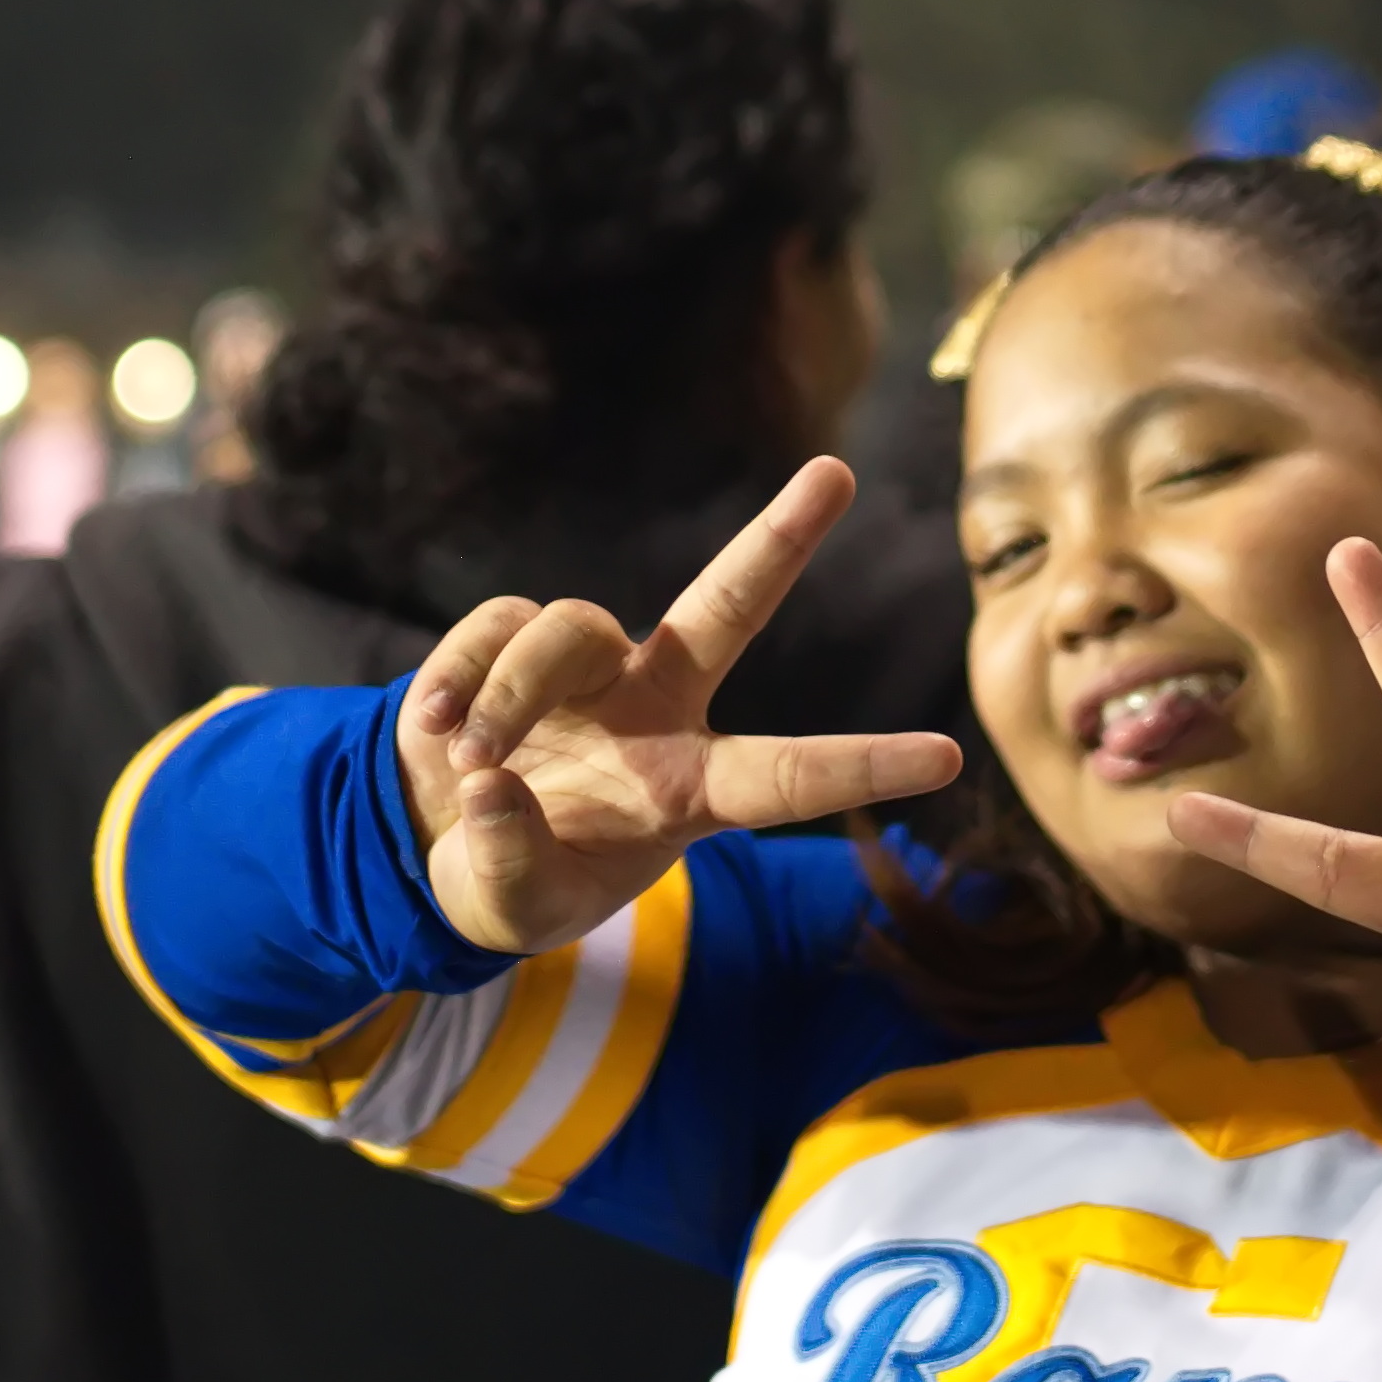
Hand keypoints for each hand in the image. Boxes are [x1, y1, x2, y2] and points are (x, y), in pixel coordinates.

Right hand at [397, 458, 963, 959]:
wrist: (434, 839)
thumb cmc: (509, 879)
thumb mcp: (513, 909)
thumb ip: (512, 861)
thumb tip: (494, 783)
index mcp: (691, 789)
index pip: (791, 777)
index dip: (866, 767)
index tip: (948, 757)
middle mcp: (658, 709)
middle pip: (726, 608)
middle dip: (780, 539)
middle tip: (837, 472)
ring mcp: (591, 665)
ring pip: (566, 629)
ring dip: (511, 695)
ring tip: (472, 761)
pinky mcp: (514, 636)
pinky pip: (493, 630)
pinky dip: (457, 679)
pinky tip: (433, 732)